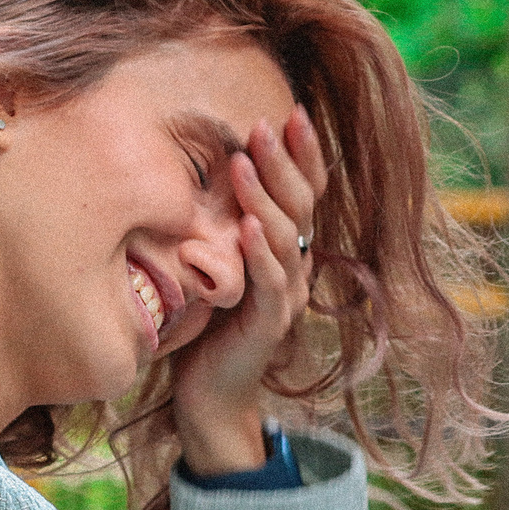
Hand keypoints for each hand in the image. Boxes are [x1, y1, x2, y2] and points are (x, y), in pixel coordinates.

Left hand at [172, 108, 327, 474]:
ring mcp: (286, 297)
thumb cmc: (205, 325)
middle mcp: (296, 269)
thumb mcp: (213, 263)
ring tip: (245, 162)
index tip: (294, 112)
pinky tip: (249, 227)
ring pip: (287, 238)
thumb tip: (203, 169)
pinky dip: (262, 253)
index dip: (304, 155)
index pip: (305, 194)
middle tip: (267, 124)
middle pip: (302, 206)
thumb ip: (221, 226)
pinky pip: (271, 283)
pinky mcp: (267, 325)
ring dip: (266, 197)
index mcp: (286, 251)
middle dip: (286, 162)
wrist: (208, 396)